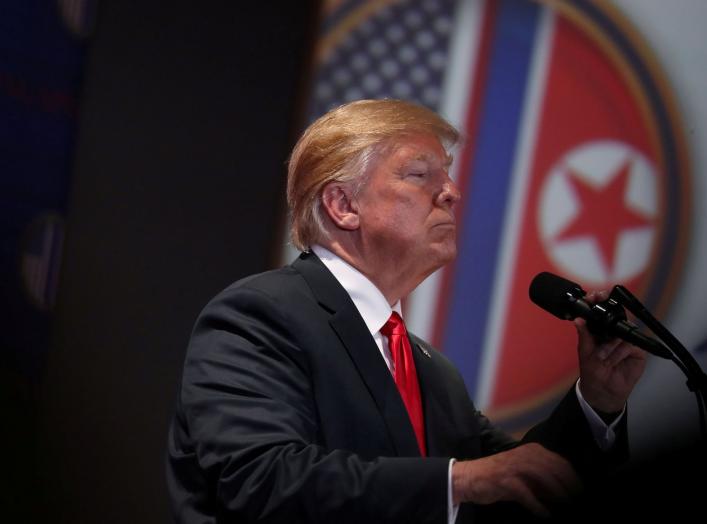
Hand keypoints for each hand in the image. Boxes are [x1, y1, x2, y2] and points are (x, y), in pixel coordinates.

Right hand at [452, 443, 581, 516]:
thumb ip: (543, 480)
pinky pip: (526, 494)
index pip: (561, 463)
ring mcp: (515, 466)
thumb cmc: (499, 476)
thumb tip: (566, 493)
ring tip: (566, 507)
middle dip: (570, 487)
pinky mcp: (505, 480)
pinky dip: (538, 506)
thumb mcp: (524, 474)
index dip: (574, 479)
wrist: (470, 477)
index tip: (583, 493)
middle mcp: (525, 455)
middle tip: (577, 502)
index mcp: (533, 451)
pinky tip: (545, 515)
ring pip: (544, 478)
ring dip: (558, 495)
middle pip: (556, 469)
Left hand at [576, 291, 646, 412]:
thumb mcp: (585, 351)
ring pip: (622, 333)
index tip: (596, 295)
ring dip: (610, 347)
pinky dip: (619, 353)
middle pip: (616, 318)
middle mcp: (615, 333)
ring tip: (602, 358)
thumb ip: (584, 335)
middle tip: (600, 328)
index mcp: (600, 330)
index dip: (600, 301)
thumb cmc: (592, 370)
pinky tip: (612, 361)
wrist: (603, 390)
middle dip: (609, 320)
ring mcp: (626, 341)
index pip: (602, 312)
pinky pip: (630, 346)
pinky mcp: (637, 351)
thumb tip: (578, 320)